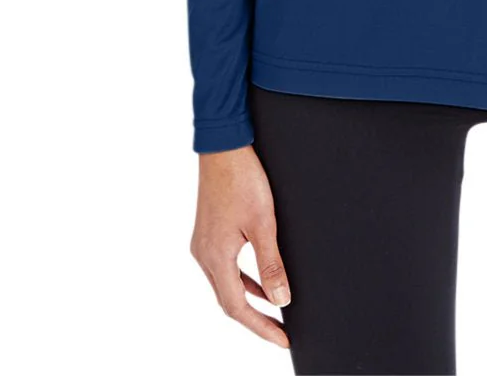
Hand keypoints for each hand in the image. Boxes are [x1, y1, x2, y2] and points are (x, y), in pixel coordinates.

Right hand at [190, 144, 292, 349]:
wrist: (224, 146)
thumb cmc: (242, 179)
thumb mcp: (263, 223)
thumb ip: (271, 264)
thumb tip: (281, 299)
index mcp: (215, 257)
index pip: (237, 307)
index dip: (260, 327)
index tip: (282, 338)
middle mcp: (204, 255)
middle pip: (229, 300)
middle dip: (255, 319)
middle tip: (280, 332)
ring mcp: (204, 244)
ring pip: (226, 284)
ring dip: (249, 299)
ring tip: (274, 312)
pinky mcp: (208, 233)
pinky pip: (225, 268)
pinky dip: (243, 279)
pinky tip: (258, 280)